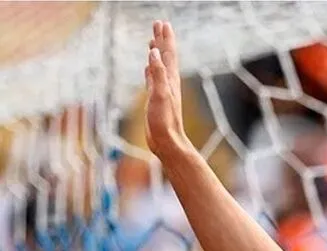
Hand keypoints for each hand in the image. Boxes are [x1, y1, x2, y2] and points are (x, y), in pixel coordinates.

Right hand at [145, 21, 186, 157]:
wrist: (167, 142)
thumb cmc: (165, 121)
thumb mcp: (160, 95)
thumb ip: (157, 74)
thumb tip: (154, 52)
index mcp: (170, 80)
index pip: (168, 54)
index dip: (165, 38)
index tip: (162, 23)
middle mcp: (168, 83)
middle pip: (165, 56)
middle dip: (162, 40)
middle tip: (158, 24)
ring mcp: (162, 91)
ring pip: (159, 66)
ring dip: (156, 53)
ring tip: (152, 42)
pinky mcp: (156, 99)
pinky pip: (152, 79)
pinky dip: (150, 70)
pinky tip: (148, 67)